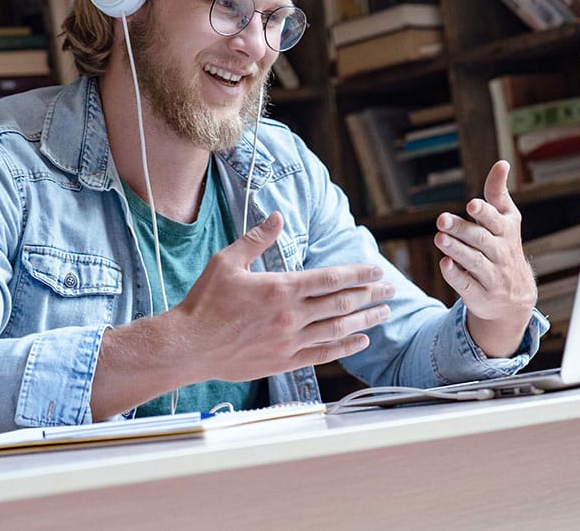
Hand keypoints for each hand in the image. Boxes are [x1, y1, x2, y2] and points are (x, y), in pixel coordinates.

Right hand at [176, 211, 394, 383]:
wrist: (188, 345)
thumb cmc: (205, 302)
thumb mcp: (227, 261)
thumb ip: (257, 239)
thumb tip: (277, 217)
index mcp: (281, 287)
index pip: (331, 278)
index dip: (358, 274)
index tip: (377, 271)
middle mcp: (291, 315)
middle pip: (342, 302)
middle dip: (370, 294)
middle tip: (391, 289)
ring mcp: (290, 341)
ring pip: (338, 328)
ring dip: (365, 320)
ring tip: (384, 312)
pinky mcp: (284, 361)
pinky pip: (323, 354)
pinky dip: (345, 347)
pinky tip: (361, 341)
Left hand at [434, 160, 536, 356]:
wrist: (515, 299)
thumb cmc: (504, 247)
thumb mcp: (506, 220)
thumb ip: (498, 193)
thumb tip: (502, 163)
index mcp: (507, 232)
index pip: (496, 220)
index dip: (485, 212)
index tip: (472, 204)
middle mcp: (501, 254)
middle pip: (481, 240)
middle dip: (462, 229)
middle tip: (442, 220)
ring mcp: (492, 276)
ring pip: (474, 262)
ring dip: (456, 250)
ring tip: (439, 238)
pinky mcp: (479, 295)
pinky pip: (467, 285)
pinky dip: (455, 276)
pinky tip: (444, 264)